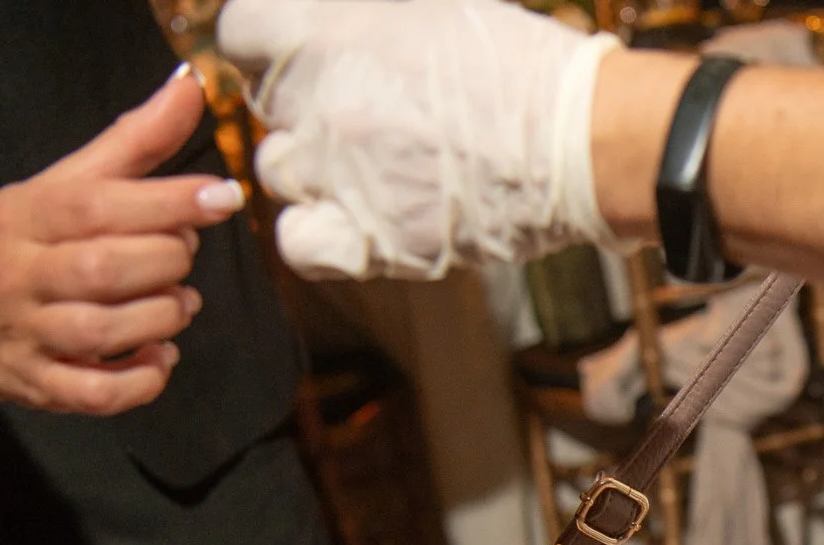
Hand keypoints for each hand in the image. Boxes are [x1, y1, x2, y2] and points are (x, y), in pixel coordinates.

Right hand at [0, 68, 247, 416]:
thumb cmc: (19, 244)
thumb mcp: (60, 184)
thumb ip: (131, 143)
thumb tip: (190, 89)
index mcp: (25, 215)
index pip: (96, 205)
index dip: (166, 202)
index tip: (221, 195)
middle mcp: (20, 274)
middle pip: (104, 269)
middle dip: (166, 261)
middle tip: (183, 254)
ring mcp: (27, 334)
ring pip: (103, 331)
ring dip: (162, 317)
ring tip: (180, 301)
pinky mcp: (40, 386)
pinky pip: (97, 394)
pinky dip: (142, 380)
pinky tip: (160, 355)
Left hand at [221, 0, 623, 279]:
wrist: (583, 140)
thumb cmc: (518, 62)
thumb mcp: (428, 2)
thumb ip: (356, 12)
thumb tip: (330, 18)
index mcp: (323, 30)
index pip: (240, 33)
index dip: (269, 45)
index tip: (303, 56)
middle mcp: (318, 102)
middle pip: (266, 102)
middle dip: (304, 102)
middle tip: (366, 108)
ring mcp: (339, 175)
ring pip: (279, 171)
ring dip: (313, 166)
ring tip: (373, 162)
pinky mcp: (370, 239)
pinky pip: (298, 241)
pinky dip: (316, 232)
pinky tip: (352, 218)